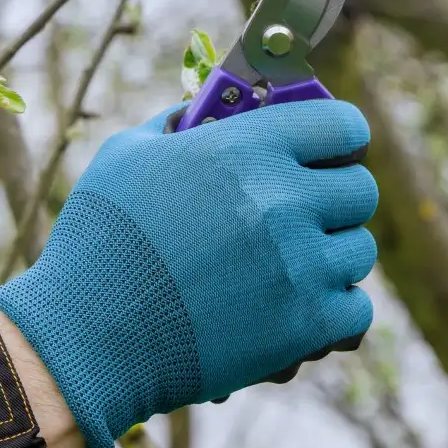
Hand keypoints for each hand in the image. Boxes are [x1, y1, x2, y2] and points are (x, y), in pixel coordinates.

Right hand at [0, 98, 378, 447]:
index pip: (343, 126)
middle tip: (304, 216)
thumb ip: (178, 124)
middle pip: (360, 191)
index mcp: (247, 148)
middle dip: (334, 201)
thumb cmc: (98, 243)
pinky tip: (296, 310)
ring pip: (358, 252)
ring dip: (330, 259)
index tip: (330, 152)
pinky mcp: (305, 326)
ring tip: (288, 269)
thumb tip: (206, 108)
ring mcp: (301, 265)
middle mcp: (284, 200)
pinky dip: (332, 315)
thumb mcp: (127, 157)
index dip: (340, 138)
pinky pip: (356, 312)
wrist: (86, 338)